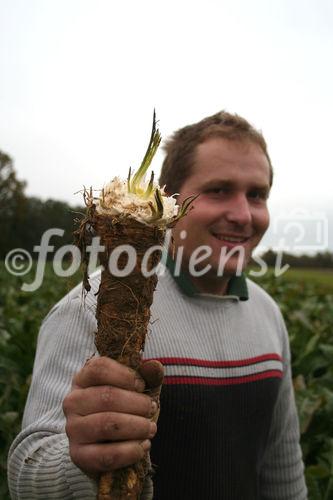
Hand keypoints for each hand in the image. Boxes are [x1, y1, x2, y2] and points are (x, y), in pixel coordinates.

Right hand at [63, 356, 163, 477]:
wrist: (108, 444)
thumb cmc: (124, 408)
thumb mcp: (136, 389)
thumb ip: (147, 376)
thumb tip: (154, 366)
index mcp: (83, 378)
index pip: (99, 368)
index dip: (125, 375)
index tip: (142, 385)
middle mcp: (73, 401)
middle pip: (106, 396)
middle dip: (137, 403)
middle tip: (152, 408)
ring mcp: (73, 429)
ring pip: (107, 424)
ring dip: (137, 426)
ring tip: (151, 428)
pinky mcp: (78, 455)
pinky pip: (107, 455)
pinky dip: (131, 451)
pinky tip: (143, 445)